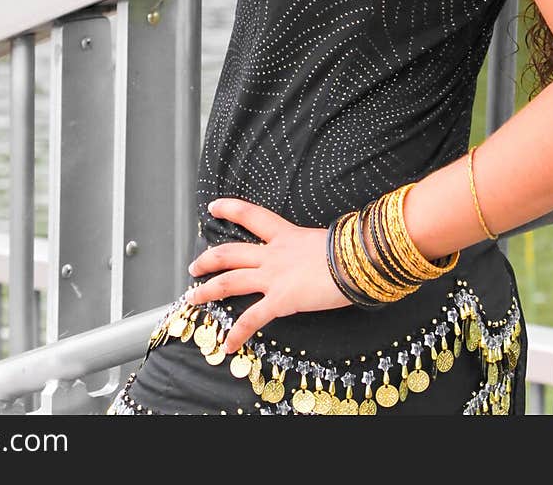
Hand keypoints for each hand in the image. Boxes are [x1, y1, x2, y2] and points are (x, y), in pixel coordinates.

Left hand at [185, 198, 350, 352]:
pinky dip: (238, 333)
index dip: (230, 209)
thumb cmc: (352, 250)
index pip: (251, 215)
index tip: (213, 207)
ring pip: (229, 281)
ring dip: (208, 291)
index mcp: (285, 234)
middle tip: (194, 266)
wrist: (358, 261)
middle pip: (229, 253)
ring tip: (193, 299)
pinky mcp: (280, 300)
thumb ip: (318, 247)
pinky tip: (228, 345)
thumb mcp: (329, 241)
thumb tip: (329, 252)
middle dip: (208, 260)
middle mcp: (273, 254)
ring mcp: (274, 277)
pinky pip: (252, 318)